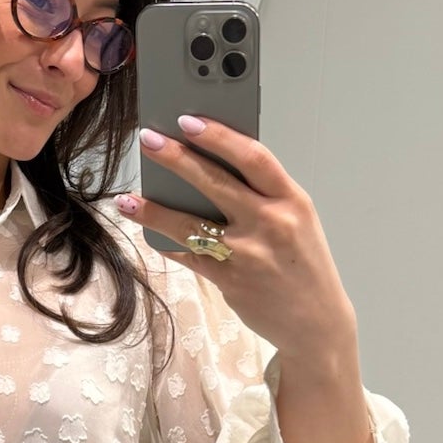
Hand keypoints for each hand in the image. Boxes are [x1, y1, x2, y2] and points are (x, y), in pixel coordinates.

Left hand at [125, 118, 357, 366]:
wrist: (316, 323)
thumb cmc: (303, 263)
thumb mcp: (298, 220)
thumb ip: (263, 195)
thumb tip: (212, 165)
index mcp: (292, 200)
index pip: (253, 156)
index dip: (218, 135)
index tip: (188, 120)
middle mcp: (271, 223)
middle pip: (214, 182)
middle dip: (176, 158)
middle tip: (147, 140)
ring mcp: (248, 254)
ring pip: (190, 224)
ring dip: (153, 210)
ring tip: (126, 199)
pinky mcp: (229, 281)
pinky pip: (188, 256)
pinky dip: (167, 243)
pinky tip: (149, 232)